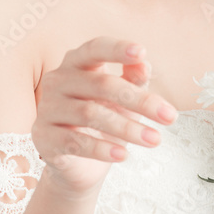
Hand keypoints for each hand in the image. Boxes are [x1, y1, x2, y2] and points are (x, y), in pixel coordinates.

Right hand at [31, 35, 177, 196]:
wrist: (79, 164)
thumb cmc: (104, 120)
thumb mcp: (124, 99)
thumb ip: (133, 79)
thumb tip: (144, 65)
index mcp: (76, 63)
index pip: (95, 49)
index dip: (117, 49)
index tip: (142, 52)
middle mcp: (57, 81)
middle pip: (101, 85)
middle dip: (139, 101)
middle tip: (170, 117)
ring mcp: (47, 109)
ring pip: (91, 114)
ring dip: (128, 128)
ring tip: (155, 140)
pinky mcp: (43, 138)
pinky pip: (75, 142)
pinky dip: (102, 149)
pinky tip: (123, 155)